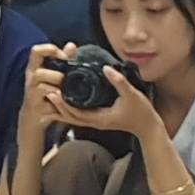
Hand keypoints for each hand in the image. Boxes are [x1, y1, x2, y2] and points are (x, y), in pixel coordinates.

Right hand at [22, 42, 72, 135]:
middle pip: (39, 71)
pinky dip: (56, 98)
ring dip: (56, 83)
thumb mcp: (55, 76)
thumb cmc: (47, 93)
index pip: (36, 51)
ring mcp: (31, 92)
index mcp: (35, 67)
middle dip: (57, 73)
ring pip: (41, 81)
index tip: (64, 56)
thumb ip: (63, 61)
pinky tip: (65, 99)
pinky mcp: (35, 105)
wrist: (35, 116)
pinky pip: (45, 99)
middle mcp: (31, 78)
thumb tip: (72, 45)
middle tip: (69, 77)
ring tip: (67, 89)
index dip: (49, 49)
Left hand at [45, 65, 160, 137]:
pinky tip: (66, 97)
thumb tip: (106, 68)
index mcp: (100, 118)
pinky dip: (70, 107)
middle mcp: (95, 121)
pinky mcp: (99, 117)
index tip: (53, 92)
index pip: (75, 113)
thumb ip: (119, 82)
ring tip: (51, 93)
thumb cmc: (141, 112)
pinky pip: (80, 114)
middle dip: (57, 105)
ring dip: (62, 107)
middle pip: (70, 116)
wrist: (148, 126)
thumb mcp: (132, 94)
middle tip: (46, 90)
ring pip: (73, 116)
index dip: (63, 104)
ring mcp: (96, 121)